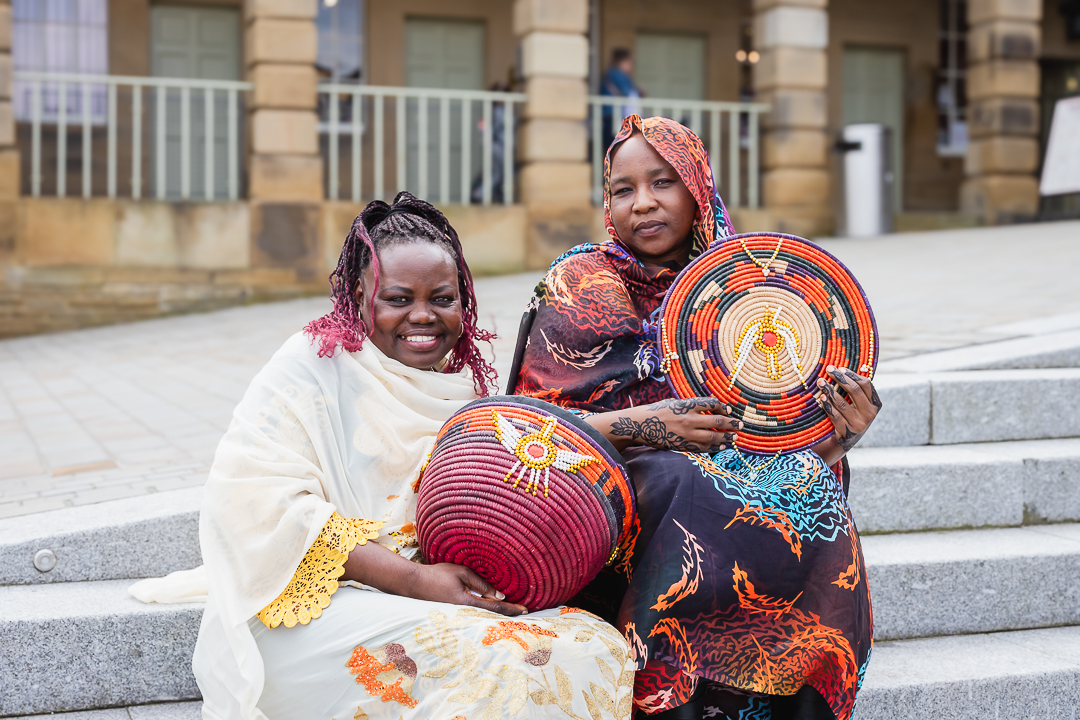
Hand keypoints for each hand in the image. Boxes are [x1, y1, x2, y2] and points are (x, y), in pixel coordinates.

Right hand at [412, 563, 527, 616]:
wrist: (413, 584)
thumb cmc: (437, 575)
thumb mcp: (462, 574)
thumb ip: (481, 584)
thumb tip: (500, 595)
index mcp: (468, 603)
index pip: (496, 608)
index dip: (512, 609)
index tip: (526, 610)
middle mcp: (465, 614)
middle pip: (492, 617)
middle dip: (509, 615)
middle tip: (526, 614)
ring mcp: (459, 616)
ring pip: (484, 617)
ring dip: (499, 615)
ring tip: (515, 613)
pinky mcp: (454, 614)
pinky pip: (475, 615)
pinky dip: (487, 613)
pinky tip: (494, 610)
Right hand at [595, 397, 740, 452]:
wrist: (639, 425)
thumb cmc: (656, 411)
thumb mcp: (673, 402)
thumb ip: (690, 405)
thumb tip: (709, 408)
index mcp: (686, 404)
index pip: (712, 404)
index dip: (723, 408)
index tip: (728, 410)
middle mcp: (688, 419)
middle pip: (717, 422)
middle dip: (732, 424)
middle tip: (740, 426)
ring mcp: (686, 433)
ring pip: (713, 437)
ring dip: (726, 438)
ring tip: (734, 438)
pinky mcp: (682, 445)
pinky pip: (702, 448)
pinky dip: (713, 448)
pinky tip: (720, 447)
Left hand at [812, 365, 881, 458]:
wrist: (847, 438)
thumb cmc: (852, 414)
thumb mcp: (858, 403)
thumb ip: (855, 389)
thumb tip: (841, 368)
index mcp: (875, 403)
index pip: (865, 384)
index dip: (852, 375)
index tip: (839, 368)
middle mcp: (870, 414)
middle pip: (855, 391)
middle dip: (840, 378)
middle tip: (828, 369)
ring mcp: (859, 424)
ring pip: (843, 403)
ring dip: (830, 390)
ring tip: (820, 382)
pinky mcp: (847, 431)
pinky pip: (835, 415)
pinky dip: (827, 405)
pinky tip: (821, 398)